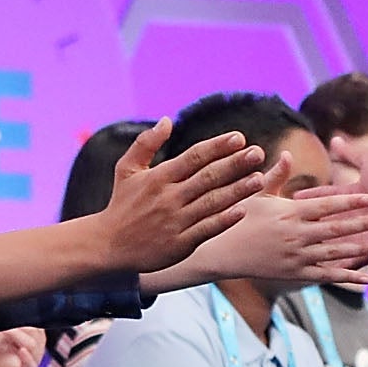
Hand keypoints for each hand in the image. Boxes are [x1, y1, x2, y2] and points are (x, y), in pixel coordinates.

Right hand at [95, 121, 266, 272]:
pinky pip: (206, 230)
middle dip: (234, 164)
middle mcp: (168, 198)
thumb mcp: (126, 169)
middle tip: (257, 152)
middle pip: (207, 177)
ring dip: (237, 190)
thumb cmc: (121, 205)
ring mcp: (175, 222)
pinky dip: (224, 220)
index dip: (217, 146)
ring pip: (211, 203)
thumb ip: (146, 143)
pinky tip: (242, 210)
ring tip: (259, 179)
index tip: (239, 138)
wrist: (108, 246)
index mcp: (158, 178)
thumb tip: (167, 120)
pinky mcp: (179, 244)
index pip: (193, 157)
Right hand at [155, 187, 367, 289]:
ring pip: (335, 253)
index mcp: (290, 213)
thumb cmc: (239, 218)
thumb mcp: (256, 194)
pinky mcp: (295, 274)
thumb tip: (286, 153)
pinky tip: (367, 278)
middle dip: (363, 223)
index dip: (350, 201)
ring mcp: (297, 257)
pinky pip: (326, 276)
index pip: (327, 205)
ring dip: (360, 250)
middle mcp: (296, 235)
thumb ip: (275, 176)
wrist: (223, 252)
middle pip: (337, 229)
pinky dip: (347, 277)